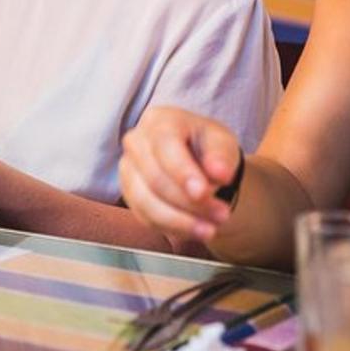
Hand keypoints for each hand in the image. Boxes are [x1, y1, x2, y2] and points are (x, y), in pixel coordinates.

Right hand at [120, 106, 240, 248]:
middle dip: (188, 203)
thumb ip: (222, 155)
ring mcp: (127, 168)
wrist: (195, 160)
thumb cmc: (206, 147)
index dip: (182, 172)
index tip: (203, 193)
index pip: (165, 145)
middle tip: (221, 215)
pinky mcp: (128, 193)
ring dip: (179, 221)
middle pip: (155, 178)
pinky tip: (194, 230)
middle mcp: (136, 141)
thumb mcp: (222, 143)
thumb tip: (219, 172)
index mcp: (159, 120)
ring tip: (210, 229)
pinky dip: (171, 228)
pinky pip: (144, 216)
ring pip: (145, 201)